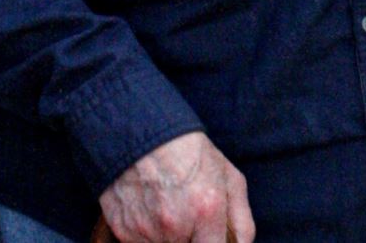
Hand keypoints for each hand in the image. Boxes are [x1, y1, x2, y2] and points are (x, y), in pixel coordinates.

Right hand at [98, 132, 254, 242]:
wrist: (140, 133)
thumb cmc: (190, 154)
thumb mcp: (229, 178)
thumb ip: (242, 221)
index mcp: (207, 211)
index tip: (209, 236)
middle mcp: (176, 227)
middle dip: (191, 239)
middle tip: (188, 216)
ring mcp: (147, 232)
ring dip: (169, 238)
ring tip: (168, 210)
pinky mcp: (124, 232)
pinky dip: (147, 234)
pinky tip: (150, 210)